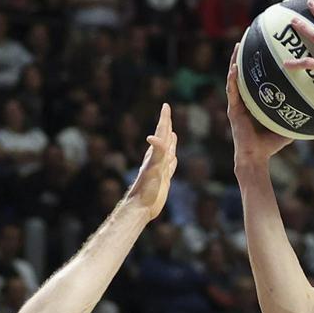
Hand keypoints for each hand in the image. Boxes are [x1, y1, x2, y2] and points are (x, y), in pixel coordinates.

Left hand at [126, 103, 177, 218]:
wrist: (141, 206)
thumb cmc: (145, 188)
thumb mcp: (152, 168)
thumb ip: (156, 153)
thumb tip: (153, 136)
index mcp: (155, 154)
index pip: (161, 132)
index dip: (164, 119)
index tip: (166, 105)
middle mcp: (157, 159)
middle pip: (164, 138)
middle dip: (166, 125)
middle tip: (167, 112)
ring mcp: (160, 168)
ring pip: (167, 150)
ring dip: (170, 141)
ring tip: (172, 133)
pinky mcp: (163, 179)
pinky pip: (170, 165)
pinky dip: (172, 158)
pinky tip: (172, 157)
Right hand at [227, 43, 291, 169]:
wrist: (256, 157)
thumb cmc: (271, 144)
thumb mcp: (289, 123)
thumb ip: (300, 113)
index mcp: (256, 99)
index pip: (259, 76)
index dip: (261, 61)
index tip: (267, 44)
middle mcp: (245, 98)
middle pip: (246, 71)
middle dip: (247, 53)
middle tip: (251, 35)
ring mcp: (237, 103)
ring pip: (235, 77)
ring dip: (236, 60)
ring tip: (239, 45)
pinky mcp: (232, 110)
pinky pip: (232, 91)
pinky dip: (233, 79)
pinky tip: (234, 67)